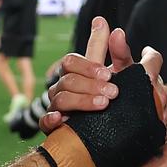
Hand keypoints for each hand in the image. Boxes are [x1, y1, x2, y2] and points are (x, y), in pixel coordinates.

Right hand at [40, 17, 166, 133]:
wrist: (112, 134)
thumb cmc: (115, 98)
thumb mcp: (122, 76)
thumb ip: (120, 54)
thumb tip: (118, 31)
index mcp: (78, 73)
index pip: (72, 60)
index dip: (88, 63)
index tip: (107, 69)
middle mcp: (64, 87)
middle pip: (68, 78)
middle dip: (91, 83)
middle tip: (114, 91)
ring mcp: (56, 106)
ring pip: (61, 98)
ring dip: (82, 100)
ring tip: (103, 104)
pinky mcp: (52, 126)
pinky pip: (44, 121)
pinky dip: (51, 119)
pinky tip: (62, 119)